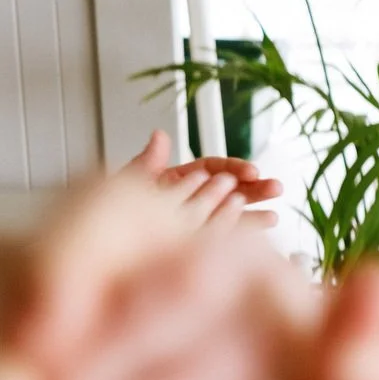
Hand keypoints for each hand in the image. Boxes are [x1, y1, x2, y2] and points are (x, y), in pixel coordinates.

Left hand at [124, 130, 283, 229]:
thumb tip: (159, 136)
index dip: (235, 169)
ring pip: (232, 216)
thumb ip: (148, 162)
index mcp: (182, 177)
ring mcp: (200, 221)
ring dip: (254, 216)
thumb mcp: (129, 184)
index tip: (250, 172)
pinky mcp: (200, 244)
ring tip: (273, 218)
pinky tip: (256, 243)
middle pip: (231, 189)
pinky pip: (224, 240)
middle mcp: (195, 197)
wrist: (103, 241)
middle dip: (254, 189)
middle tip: (275, 188)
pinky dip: (240, 240)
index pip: (214, 168)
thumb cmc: (114, 212)